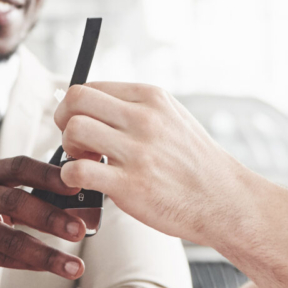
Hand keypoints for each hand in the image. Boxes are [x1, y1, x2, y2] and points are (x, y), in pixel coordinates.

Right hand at [0, 155, 88, 278]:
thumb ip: (17, 185)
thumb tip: (69, 191)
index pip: (19, 167)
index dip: (48, 174)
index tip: (76, 182)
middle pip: (15, 203)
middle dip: (49, 217)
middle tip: (79, 229)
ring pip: (10, 241)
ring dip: (45, 255)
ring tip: (74, 267)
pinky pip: (1, 259)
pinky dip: (28, 264)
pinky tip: (51, 269)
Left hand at [54, 83, 256, 243]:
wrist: (225, 201)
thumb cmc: (196, 164)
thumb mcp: (173, 118)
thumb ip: (138, 108)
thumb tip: (96, 105)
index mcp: (152, 98)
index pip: (91, 86)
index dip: (76, 107)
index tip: (84, 126)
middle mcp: (144, 119)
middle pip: (76, 99)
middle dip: (63, 120)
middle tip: (76, 143)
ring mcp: (137, 152)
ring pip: (74, 130)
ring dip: (68, 148)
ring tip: (86, 162)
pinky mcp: (131, 185)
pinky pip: (78, 171)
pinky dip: (70, 177)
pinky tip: (84, 183)